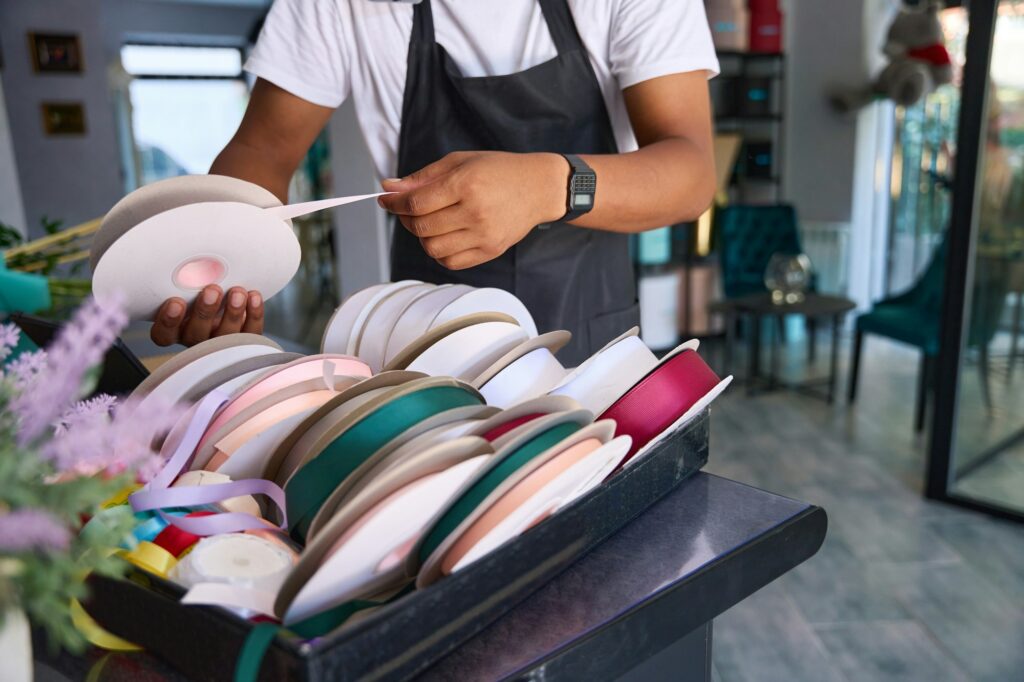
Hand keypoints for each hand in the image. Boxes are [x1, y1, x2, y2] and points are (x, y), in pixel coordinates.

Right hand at [150, 285, 263, 346]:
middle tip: (212, 290)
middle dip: (204, 312)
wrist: (229, 296)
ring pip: (225, 336)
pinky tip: (253, 296)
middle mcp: (196, 339)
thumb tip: (191, 254)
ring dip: (232, 313)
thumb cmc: (199, 286)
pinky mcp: (245, 340)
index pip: (164, 334)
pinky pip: (250, 333)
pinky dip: (254, 314)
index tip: (175, 302)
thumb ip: (186, 279)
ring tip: (238, 292)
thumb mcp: (188, 285)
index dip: (169, 321)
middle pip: (196, 335)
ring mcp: (221, 343)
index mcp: (175, 329)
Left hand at [378, 151, 567, 269]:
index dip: (394, 203)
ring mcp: (484, 235)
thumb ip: (423, 177)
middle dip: (406, 219)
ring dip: (422, 237)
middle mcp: (475, 212)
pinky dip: (438, 252)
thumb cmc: (499, 170)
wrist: (539, 188)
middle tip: (409, 209)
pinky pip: (450, 262)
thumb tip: (389, 189)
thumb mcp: (460, 162)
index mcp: (466, 184)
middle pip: (422, 227)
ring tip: (429, 222)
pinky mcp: (490, 251)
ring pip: (433, 248)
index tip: (385, 199)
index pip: (416, 203)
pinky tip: (444, 236)